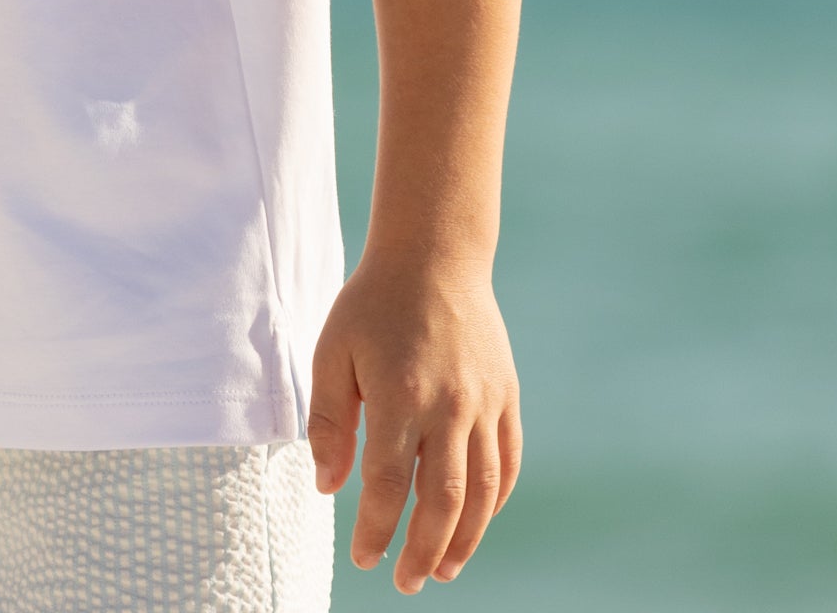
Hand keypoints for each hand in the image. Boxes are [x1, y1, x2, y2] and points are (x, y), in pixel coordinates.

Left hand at [306, 253, 522, 591]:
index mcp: (399, 395)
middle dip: (424, 550)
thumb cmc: (372, 304)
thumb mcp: (332, 352)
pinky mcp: (507, 396)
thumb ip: (329, 422)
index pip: (387, 484)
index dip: (376, 529)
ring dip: (465, 538)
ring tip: (445, 569)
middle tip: (407, 583)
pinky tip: (477, 521)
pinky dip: (495, 500)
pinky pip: (507, 462)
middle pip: (441, 500)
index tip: (365, 559)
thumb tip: (329, 487)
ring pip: (482, 490)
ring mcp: (485, 403)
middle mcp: (449, 406)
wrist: (433, 256)